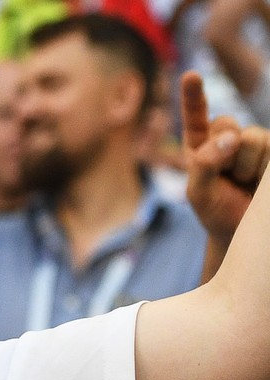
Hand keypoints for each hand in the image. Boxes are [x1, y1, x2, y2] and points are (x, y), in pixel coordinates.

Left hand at [182, 71, 269, 241]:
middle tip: (226, 176)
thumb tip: (231, 138)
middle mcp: (227, 137)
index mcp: (199, 144)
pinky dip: (261, 168)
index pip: (195, 116)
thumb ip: (204, 163)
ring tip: (243, 180)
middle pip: (226, 124)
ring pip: (252, 136)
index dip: (194, 95)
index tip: (191, 75)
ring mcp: (254, 142)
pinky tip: (258, 180)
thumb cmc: (216, 211)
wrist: (244, 229)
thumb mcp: (198, 192)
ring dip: (246, 165)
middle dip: (225, 151)